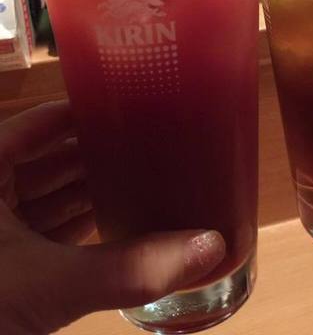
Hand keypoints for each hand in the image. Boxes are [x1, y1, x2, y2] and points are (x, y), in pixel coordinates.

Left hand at [0, 102, 224, 334]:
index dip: (93, 112)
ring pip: (50, 196)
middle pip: (54, 157)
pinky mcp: (3, 262)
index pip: (47, 121)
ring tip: (149, 179)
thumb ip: (129, 268)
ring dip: (94, 192)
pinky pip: (46, 230)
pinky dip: (79, 227)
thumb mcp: (45, 285)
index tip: (143, 108)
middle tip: (158, 146)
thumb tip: (211, 247)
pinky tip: (118, 222)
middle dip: (102, 155)